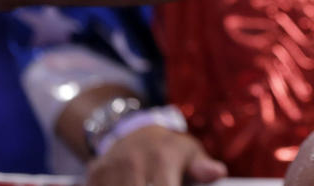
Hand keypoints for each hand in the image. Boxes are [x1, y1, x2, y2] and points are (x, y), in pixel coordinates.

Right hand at [85, 125, 226, 185]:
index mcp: (163, 159)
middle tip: (156, 183)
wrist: (131, 132)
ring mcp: (111, 170)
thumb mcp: (188, 152)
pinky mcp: (94, 176)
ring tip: (147, 181)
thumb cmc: (168, 148)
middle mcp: (134, 163)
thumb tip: (219, 172)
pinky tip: (129, 183)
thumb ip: (201, 166)